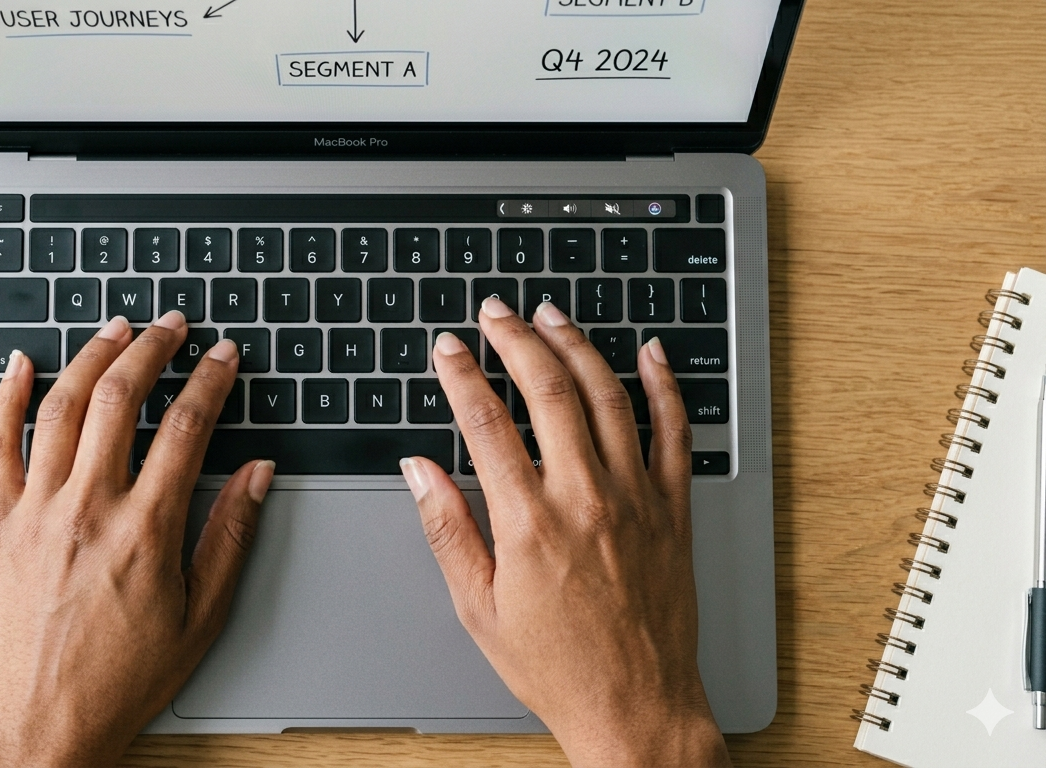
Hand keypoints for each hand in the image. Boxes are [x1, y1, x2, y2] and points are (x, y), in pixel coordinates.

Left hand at [0, 312, 274, 767]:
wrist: (42, 723)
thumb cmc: (122, 678)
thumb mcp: (201, 615)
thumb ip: (230, 536)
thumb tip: (259, 473)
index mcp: (145, 530)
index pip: (187, 428)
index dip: (210, 380)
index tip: (223, 356)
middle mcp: (88, 508)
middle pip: (122, 398)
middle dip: (152, 348)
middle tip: (173, 325)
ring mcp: (37, 511)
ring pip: (62, 407)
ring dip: (92, 355)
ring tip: (117, 328)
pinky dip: (8, 397)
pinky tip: (23, 364)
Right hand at [401, 298, 729, 767]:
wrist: (635, 706)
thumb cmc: (554, 665)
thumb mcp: (478, 607)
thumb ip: (447, 528)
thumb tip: (419, 470)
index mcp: (529, 521)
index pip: (486, 421)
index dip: (461, 373)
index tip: (448, 347)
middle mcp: (585, 497)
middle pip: (548, 390)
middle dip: (516, 339)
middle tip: (495, 313)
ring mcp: (636, 498)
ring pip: (608, 396)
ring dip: (577, 346)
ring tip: (550, 317)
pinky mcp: (672, 509)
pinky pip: (674, 432)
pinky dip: (664, 386)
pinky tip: (650, 354)